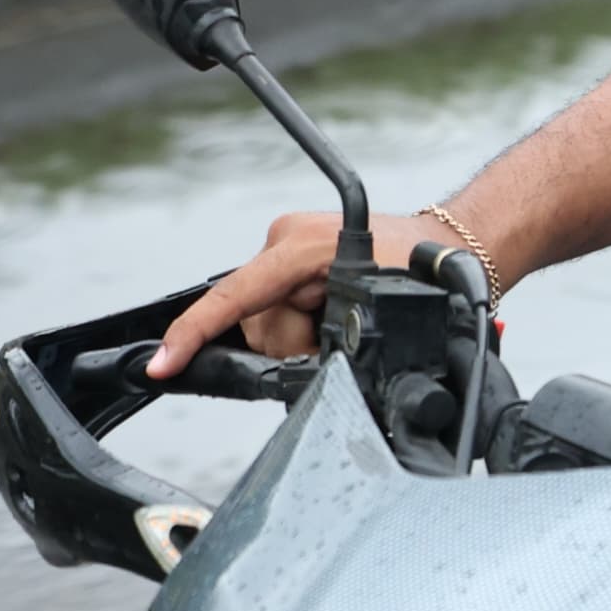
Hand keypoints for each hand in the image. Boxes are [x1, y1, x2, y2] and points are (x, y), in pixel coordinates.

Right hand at [152, 207, 478, 375]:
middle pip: (253, 322)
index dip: (195, 332)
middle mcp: (286, 239)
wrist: (448, 248)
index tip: (163, 364)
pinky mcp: (291, 264)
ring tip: (341, 325)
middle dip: (291, 346)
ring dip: (300, 340)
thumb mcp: (388, 306)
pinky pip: (277, 311)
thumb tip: (316, 370)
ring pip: (265, 324)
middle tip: (337, 338)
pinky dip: (299, 330)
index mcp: (304, 244)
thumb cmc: (425, 271)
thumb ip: (343, 338)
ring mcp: (285, 249)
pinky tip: (327, 324)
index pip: (236, 295)